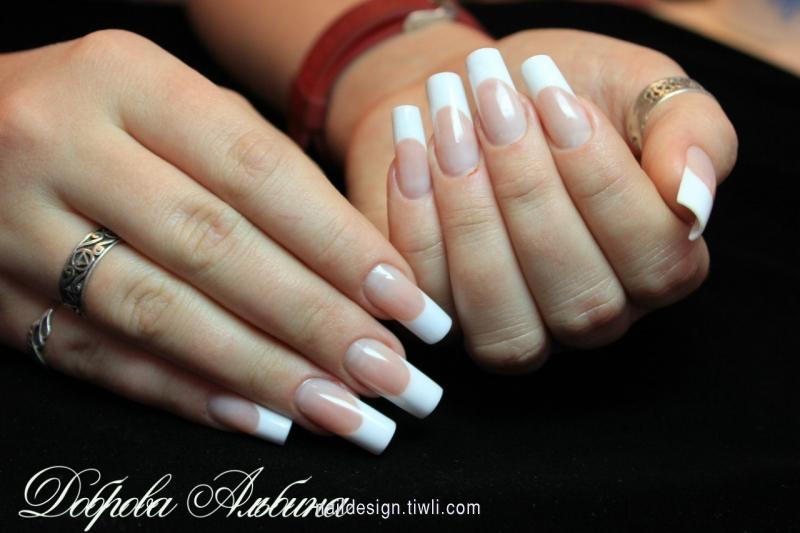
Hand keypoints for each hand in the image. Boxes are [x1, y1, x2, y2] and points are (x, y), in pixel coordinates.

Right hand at [0, 30, 450, 453]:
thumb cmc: (97, 112)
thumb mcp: (171, 101)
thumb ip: (257, 164)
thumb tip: (359, 263)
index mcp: (123, 78)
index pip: (256, 170)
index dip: (339, 243)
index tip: (406, 302)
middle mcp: (64, 146)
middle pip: (216, 247)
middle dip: (316, 321)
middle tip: (393, 373)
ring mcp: (18, 228)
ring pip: (161, 313)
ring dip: (264, 372)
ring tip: (343, 410)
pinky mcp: (1, 300)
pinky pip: (104, 357)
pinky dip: (188, 394)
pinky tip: (258, 418)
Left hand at [341, 29, 736, 371]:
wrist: (471, 90)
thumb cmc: (561, 89)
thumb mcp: (639, 85)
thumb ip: (690, 132)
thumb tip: (692, 201)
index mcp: (661, 263)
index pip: (655, 259)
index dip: (603, 183)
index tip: (557, 99)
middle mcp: (594, 313)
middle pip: (579, 298)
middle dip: (529, 191)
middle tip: (494, 103)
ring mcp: (517, 325)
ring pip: (504, 323)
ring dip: (472, 219)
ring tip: (451, 128)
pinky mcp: (446, 314)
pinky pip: (430, 297)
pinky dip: (416, 221)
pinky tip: (413, 150)